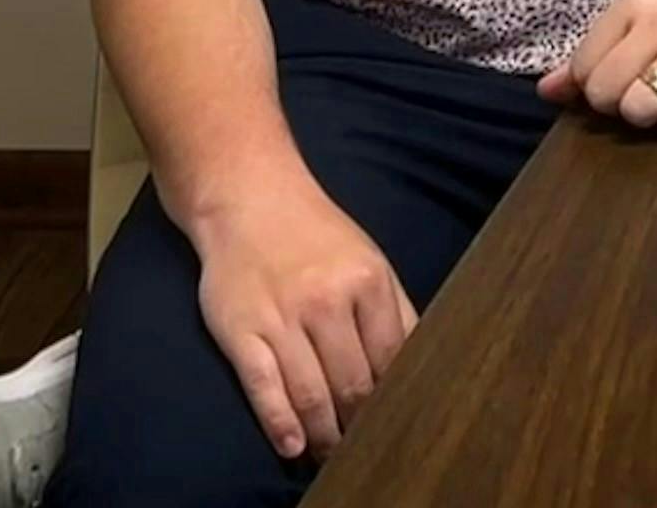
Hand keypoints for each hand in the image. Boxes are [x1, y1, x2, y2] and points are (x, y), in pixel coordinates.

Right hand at [182, 171, 416, 461]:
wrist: (249, 199)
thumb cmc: (316, 236)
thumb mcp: (368, 260)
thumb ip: (393, 310)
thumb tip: (414, 366)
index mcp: (368, 282)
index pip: (390, 358)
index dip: (391, 399)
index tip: (393, 425)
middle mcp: (327, 300)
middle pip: (352, 382)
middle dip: (358, 424)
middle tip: (360, 450)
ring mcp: (282, 317)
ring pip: (310, 392)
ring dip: (322, 435)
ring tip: (328, 456)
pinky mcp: (242, 331)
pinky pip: (264, 386)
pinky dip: (279, 422)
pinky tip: (292, 445)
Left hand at [538, 0, 656, 136]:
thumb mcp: (645, 21)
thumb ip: (595, 54)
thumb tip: (545, 91)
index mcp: (632, 4)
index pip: (584, 69)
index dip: (601, 87)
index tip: (630, 77)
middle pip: (606, 94)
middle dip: (623, 105)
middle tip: (654, 91)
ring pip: (637, 109)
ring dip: (654, 116)